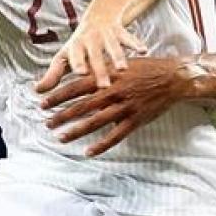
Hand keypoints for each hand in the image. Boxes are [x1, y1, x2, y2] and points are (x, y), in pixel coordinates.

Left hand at [35, 17, 145, 92]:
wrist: (99, 15)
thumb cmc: (80, 44)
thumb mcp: (66, 56)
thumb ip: (53, 74)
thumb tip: (37, 91)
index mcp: (76, 47)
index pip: (75, 57)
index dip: (77, 64)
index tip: (80, 74)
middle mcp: (90, 39)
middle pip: (95, 56)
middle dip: (99, 69)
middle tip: (103, 86)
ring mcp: (106, 34)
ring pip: (113, 46)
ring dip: (117, 57)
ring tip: (123, 69)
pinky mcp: (120, 30)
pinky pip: (129, 37)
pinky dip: (135, 43)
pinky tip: (143, 51)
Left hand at [41, 56, 189, 155]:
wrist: (173, 77)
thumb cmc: (144, 68)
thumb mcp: (119, 63)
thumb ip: (99, 71)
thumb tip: (78, 75)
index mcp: (106, 76)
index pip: (75, 87)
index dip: (58, 95)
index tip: (43, 103)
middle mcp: (113, 92)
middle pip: (81, 106)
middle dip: (61, 115)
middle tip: (46, 123)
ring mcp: (124, 107)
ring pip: (95, 122)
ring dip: (76, 131)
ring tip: (61, 137)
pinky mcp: (136, 119)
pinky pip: (116, 135)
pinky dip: (101, 145)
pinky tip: (88, 152)